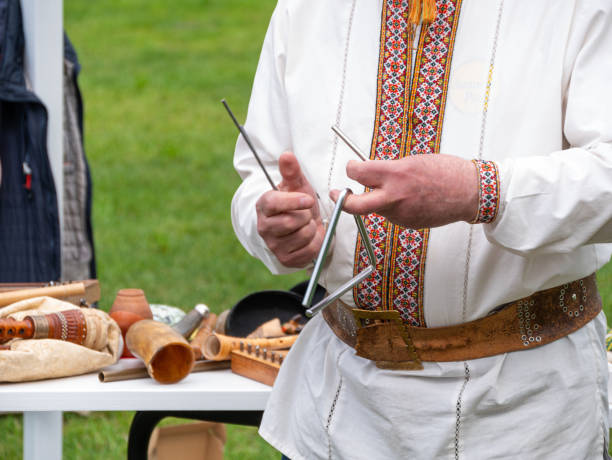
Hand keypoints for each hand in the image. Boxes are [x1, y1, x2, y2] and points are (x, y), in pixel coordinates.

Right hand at [256, 152, 324, 266]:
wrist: (300, 225)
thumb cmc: (296, 202)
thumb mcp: (296, 185)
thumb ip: (291, 171)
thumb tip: (287, 155)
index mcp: (264, 206)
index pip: (273, 203)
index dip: (293, 201)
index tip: (308, 199)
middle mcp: (264, 227)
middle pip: (291, 222)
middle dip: (306, 215)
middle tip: (306, 212)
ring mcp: (274, 245)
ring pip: (303, 236)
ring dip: (312, 228)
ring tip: (307, 223)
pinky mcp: (286, 259)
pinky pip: (309, 251)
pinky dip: (316, 242)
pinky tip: (310, 236)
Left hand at [330, 154, 478, 228]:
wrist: (470, 192)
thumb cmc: (445, 171)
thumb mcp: (412, 161)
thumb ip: (389, 170)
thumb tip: (371, 174)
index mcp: (395, 174)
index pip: (358, 172)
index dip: (351, 169)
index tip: (352, 168)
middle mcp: (394, 196)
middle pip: (354, 205)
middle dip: (341, 201)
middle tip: (337, 195)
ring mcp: (400, 213)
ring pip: (376, 208)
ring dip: (379, 200)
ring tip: (402, 190)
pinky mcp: (407, 224)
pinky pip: (392, 215)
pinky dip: (395, 207)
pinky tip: (413, 200)